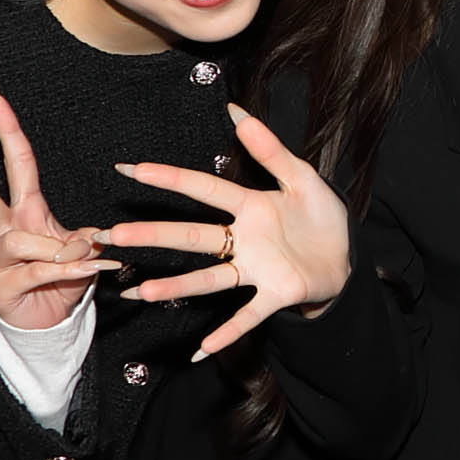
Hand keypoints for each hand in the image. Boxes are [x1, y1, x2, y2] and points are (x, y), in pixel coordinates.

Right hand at [0, 75, 116, 330]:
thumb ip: (82, 239)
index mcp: (24, 209)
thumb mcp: (81, 250)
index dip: (7, 127)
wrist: (49, 320)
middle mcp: (3, 230)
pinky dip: (65, 270)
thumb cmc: (62, 275)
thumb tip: (88, 236)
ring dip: (56, 249)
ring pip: (19, 240)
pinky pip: (36, 270)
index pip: (17, 161)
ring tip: (81, 259)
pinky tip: (84, 271)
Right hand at [102, 102, 352, 358]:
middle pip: (193, 236)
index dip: (170, 177)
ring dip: (177, 285)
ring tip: (142, 290)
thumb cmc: (320, 217)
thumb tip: (238, 112)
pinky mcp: (276, 293)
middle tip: (113, 235)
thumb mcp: (303, 178)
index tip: (131, 168)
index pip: (204, 189)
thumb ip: (271, 149)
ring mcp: (256, 269)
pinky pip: (248, 315)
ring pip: (210, 278)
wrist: (347, 257)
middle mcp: (244, 240)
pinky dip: (227, 331)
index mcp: (250, 206)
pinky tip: (203, 347)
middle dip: (154, 235)